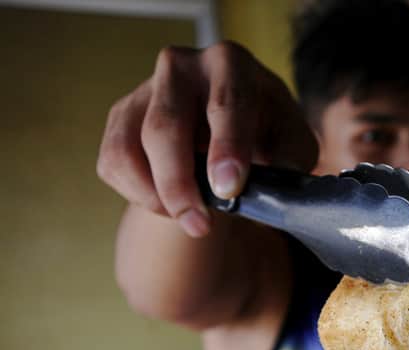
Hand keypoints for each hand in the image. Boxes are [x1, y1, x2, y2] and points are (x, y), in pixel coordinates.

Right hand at [97, 41, 317, 236]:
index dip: (227, 147)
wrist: (234, 128)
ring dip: (157, 195)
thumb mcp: (292, 143)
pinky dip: (139, 194)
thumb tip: (270, 193)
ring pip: (130, 147)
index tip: (229, 188)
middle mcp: (181, 66)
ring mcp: (145, 89)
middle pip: (166, 126)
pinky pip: (115, 162)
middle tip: (199, 225)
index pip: (227, 103)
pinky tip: (171, 206)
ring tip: (191, 221)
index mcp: (231, 64)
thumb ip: (288, 163)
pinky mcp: (122, 117)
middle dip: (180, 183)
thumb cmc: (268, 132)